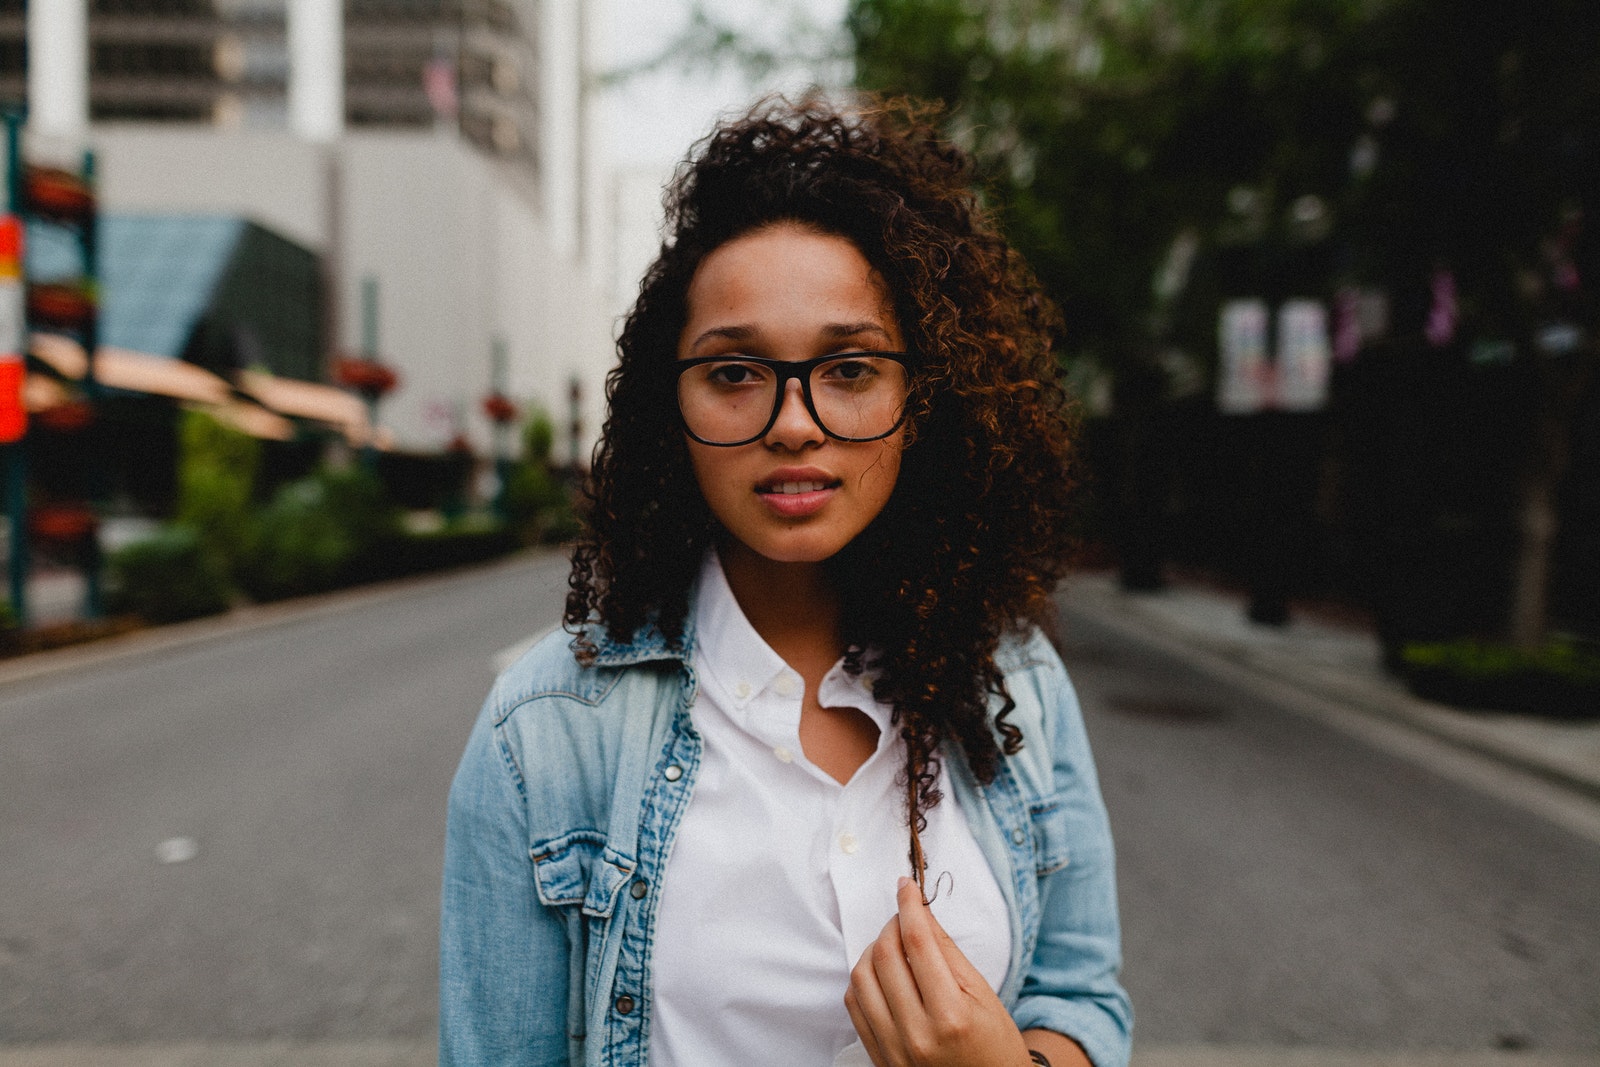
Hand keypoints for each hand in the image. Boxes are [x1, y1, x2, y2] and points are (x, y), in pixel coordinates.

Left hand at [844, 876, 1033, 1066]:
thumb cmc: (994, 1046)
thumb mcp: (983, 994)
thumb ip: (948, 952)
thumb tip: (920, 912)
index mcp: (951, 1017)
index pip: (918, 944)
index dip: (910, 907)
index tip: (906, 886)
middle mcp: (916, 1035)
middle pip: (884, 957)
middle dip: (892, 926)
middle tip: (905, 918)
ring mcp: (892, 1049)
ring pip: (860, 978)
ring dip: (873, 951)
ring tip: (894, 947)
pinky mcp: (878, 1057)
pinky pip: (854, 1005)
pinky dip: (863, 980)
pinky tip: (883, 975)